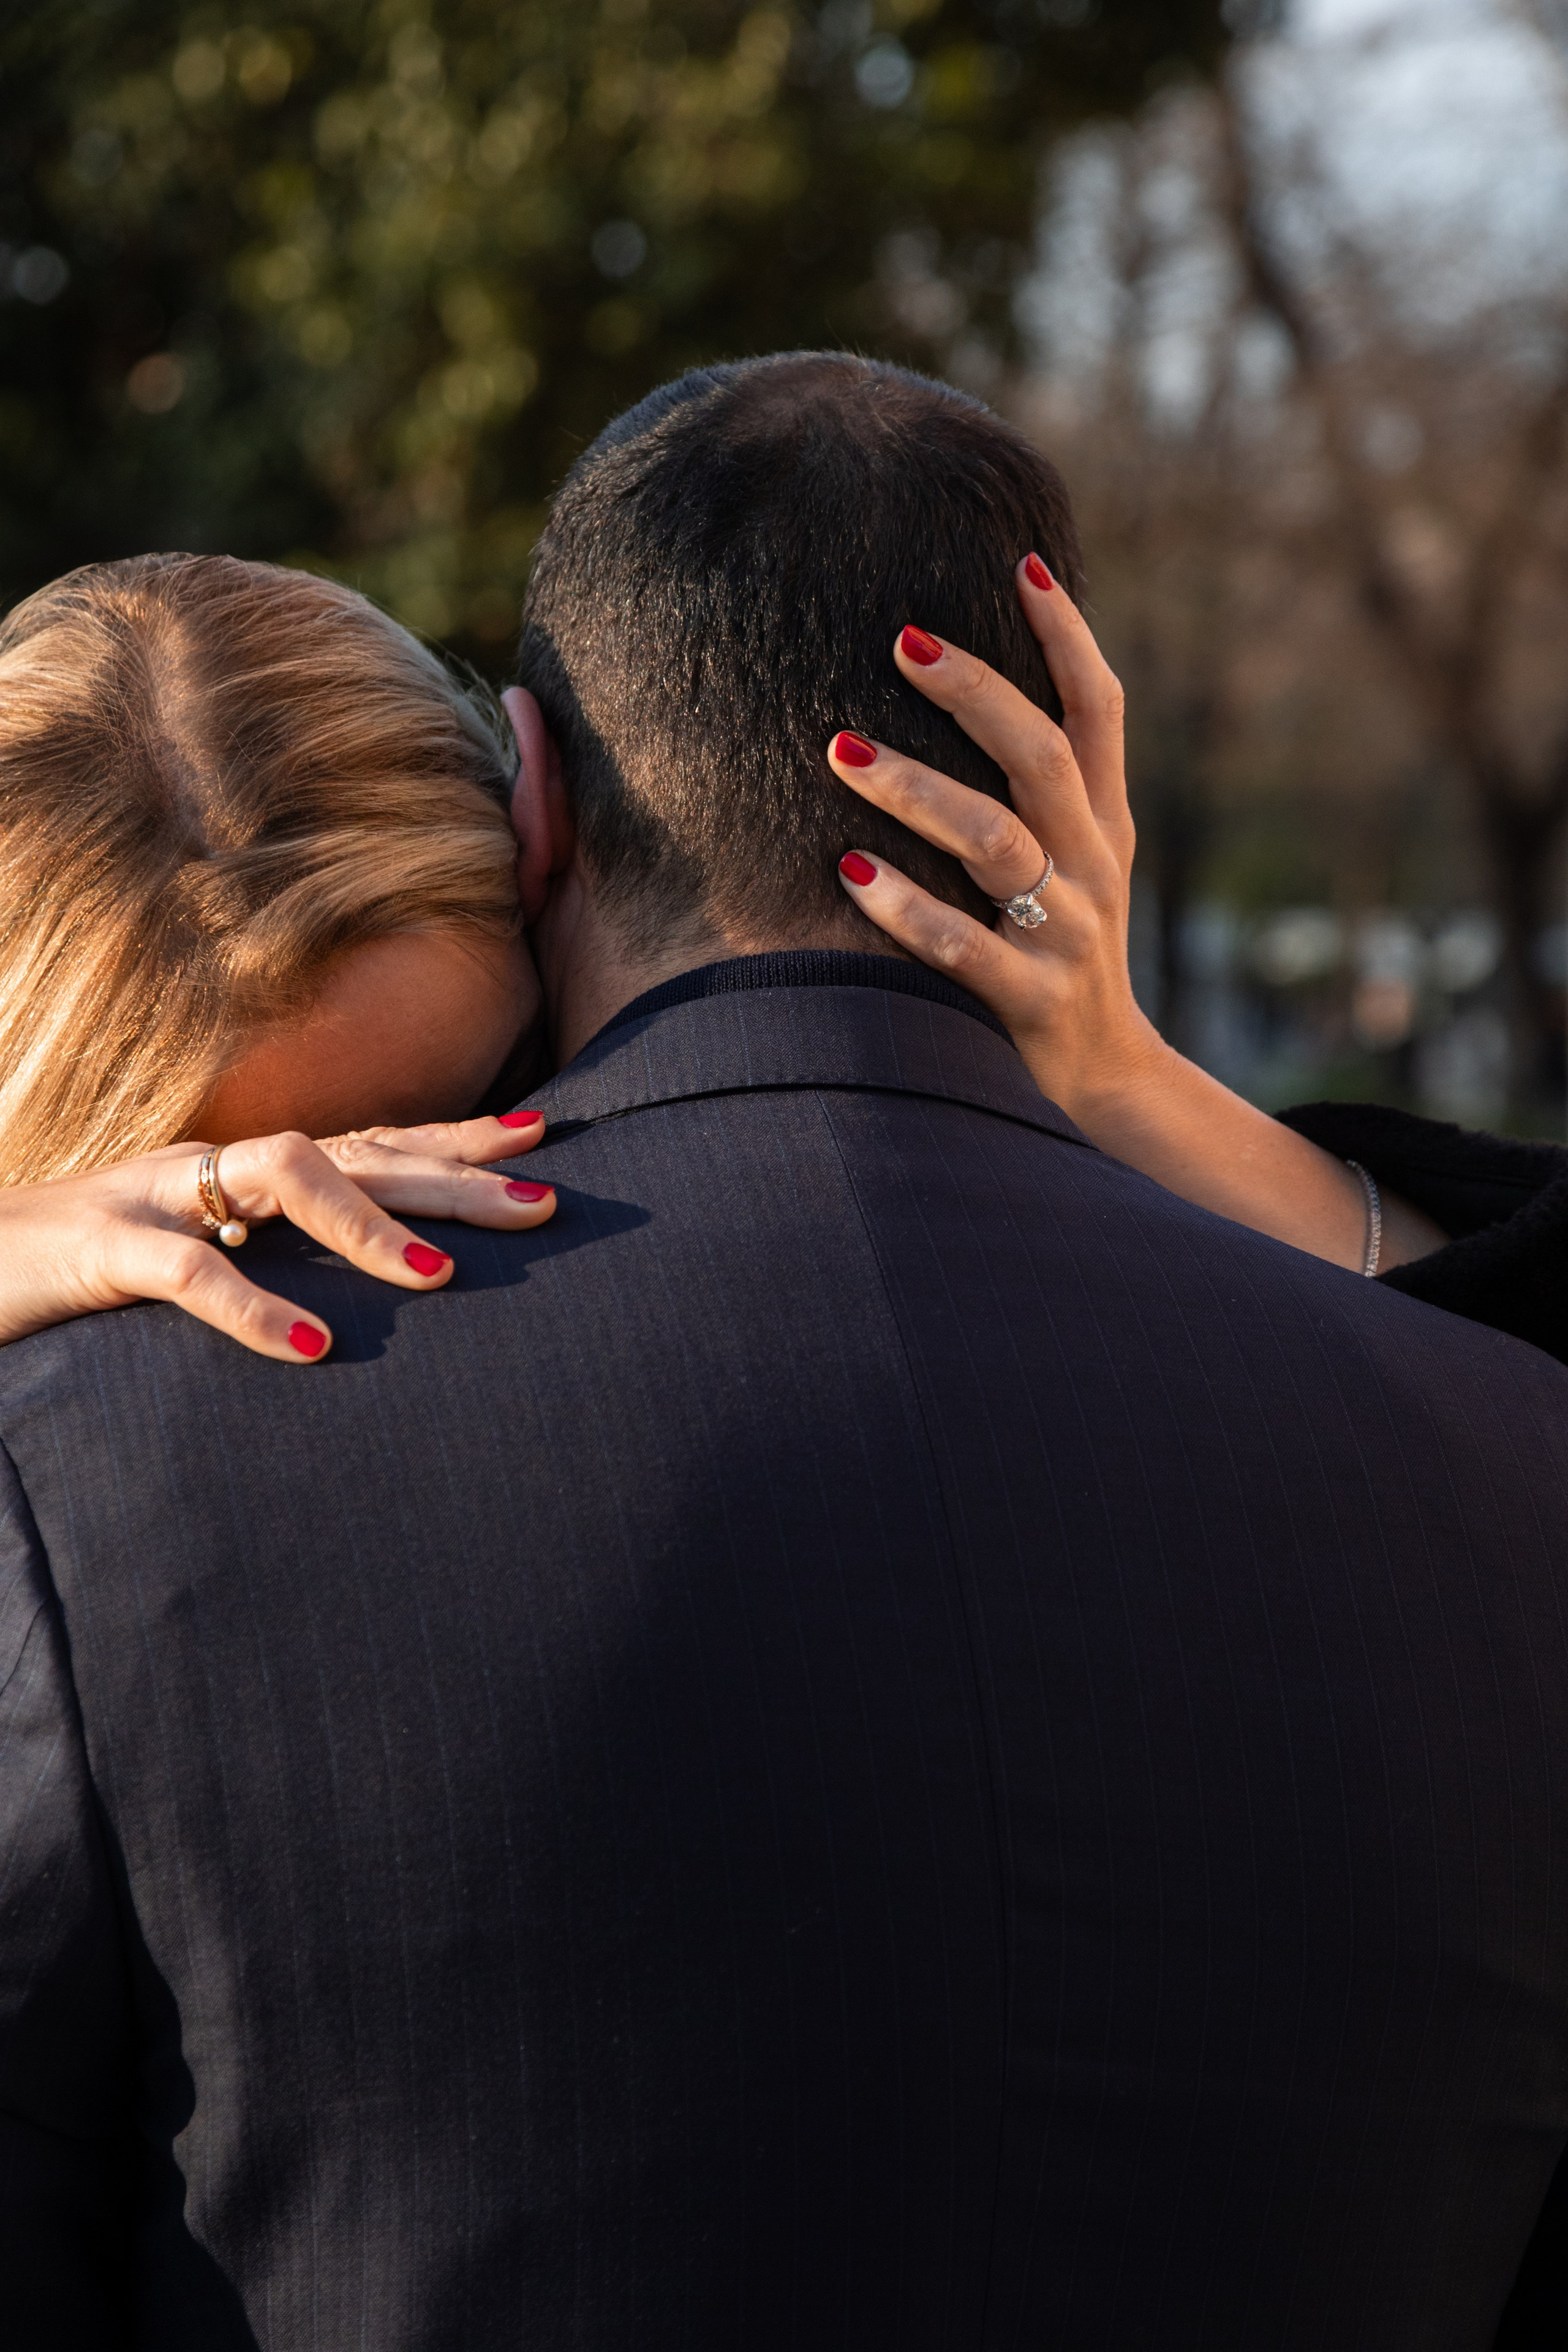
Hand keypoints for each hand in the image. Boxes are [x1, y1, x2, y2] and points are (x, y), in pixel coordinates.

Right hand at [0, 1113, 555, 1361]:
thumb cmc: (72, 1283)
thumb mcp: (184, 1268)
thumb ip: (263, 1270)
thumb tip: (353, 1313)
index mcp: (233, 1178)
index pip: (365, 1141)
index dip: (452, 1137)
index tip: (541, 1138)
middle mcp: (209, 1170)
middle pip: (355, 1151)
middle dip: (454, 1177)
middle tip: (546, 1206)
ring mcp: (153, 1200)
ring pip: (284, 1176)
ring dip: (369, 1224)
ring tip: (444, 1277)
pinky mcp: (97, 1251)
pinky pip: (185, 1271)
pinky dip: (252, 1306)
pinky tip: (313, 1344)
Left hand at [828, 557, 1165, 1125]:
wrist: (1106, 1079)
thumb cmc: (1063, 951)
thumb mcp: (1080, 864)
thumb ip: (1048, 788)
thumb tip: (982, 688)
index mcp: (1103, 823)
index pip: (1098, 709)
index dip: (1067, 636)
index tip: (1023, 563)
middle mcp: (1092, 864)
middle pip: (1041, 756)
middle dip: (975, 692)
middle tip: (901, 640)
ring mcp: (1065, 933)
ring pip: (997, 842)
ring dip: (917, 791)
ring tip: (842, 752)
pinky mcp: (1032, 1000)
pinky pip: (964, 947)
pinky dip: (905, 909)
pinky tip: (850, 873)